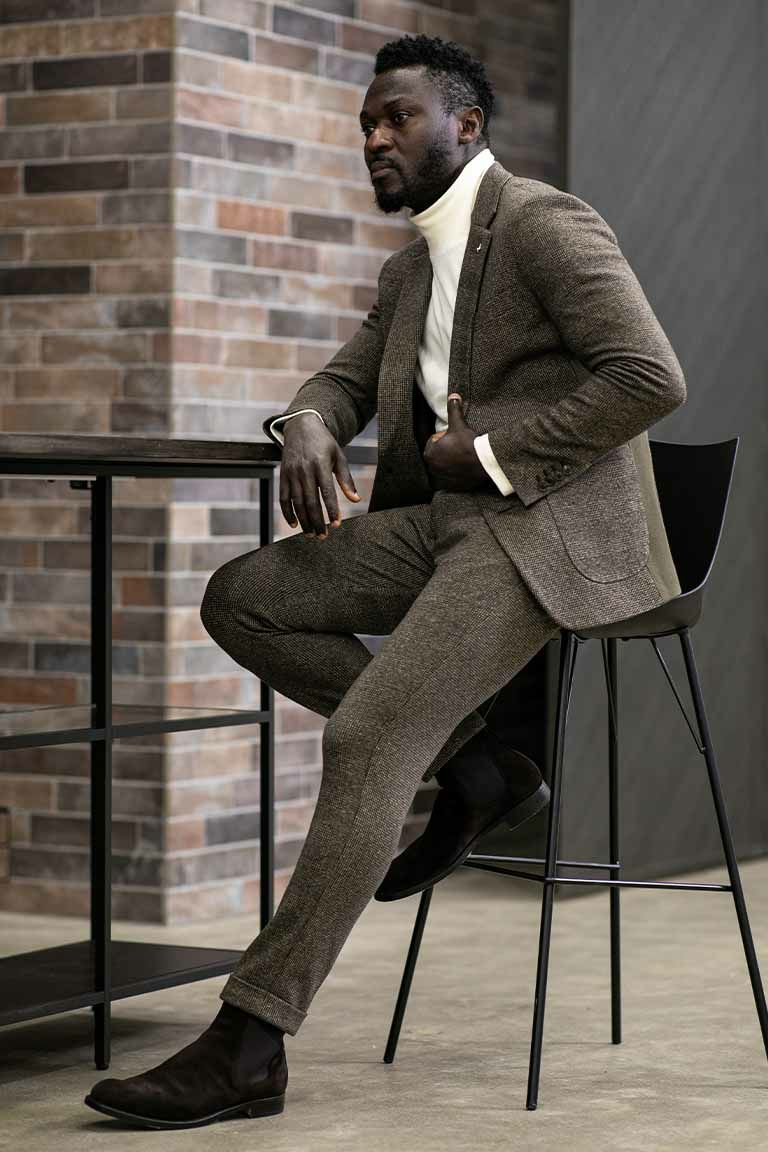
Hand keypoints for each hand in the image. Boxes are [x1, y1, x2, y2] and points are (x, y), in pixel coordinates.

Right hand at [280, 414, 360, 538]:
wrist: (301, 426)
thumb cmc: (324, 443)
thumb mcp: (339, 457)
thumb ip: (346, 479)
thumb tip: (356, 499)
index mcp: (321, 464)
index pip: (327, 492)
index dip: (332, 510)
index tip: (336, 524)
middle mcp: (305, 469)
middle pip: (310, 501)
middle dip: (317, 521)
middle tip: (323, 536)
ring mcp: (292, 473)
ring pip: (296, 502)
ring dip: (303, 521)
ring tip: (310, 534)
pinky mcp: (283, 475)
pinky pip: (283, 497)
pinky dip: (287, 512)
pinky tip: (294, 524)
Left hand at [422, 393, 490, 490]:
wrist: (483, 462)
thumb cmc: (468, 443)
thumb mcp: (459, 424)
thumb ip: (453, 410)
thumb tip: (453, 395)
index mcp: (429, 453)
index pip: (434, 441)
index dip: (445, 437)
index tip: (455, 438)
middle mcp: (433, 467)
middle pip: (440, 453)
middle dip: (448, 449)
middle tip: (461, 446)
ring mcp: (443, 478)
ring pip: (446, 464)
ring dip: (453, 460)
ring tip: (465, 455)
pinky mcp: (453, 485)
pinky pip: (454, 476)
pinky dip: (458, 472)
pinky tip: (467, 466)